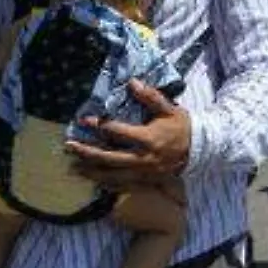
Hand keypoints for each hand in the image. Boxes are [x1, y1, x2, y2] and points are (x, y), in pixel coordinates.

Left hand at [66, 82, 192, 190]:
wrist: (198, 151)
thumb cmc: (181, 127)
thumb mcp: (169, 109)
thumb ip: (150, 96)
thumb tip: (132, 82)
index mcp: (148, 138)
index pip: (117, 132)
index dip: (98, 126)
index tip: (83, 121)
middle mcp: (143, 158)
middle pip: (109, 157)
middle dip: (87, 152)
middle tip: (69, 146)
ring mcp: (143, 172)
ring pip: (112, 174)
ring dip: (91, 171)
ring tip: (73, 167)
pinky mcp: (145, 181)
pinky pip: (121, 185)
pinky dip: (105, 184)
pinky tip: (92, 180)